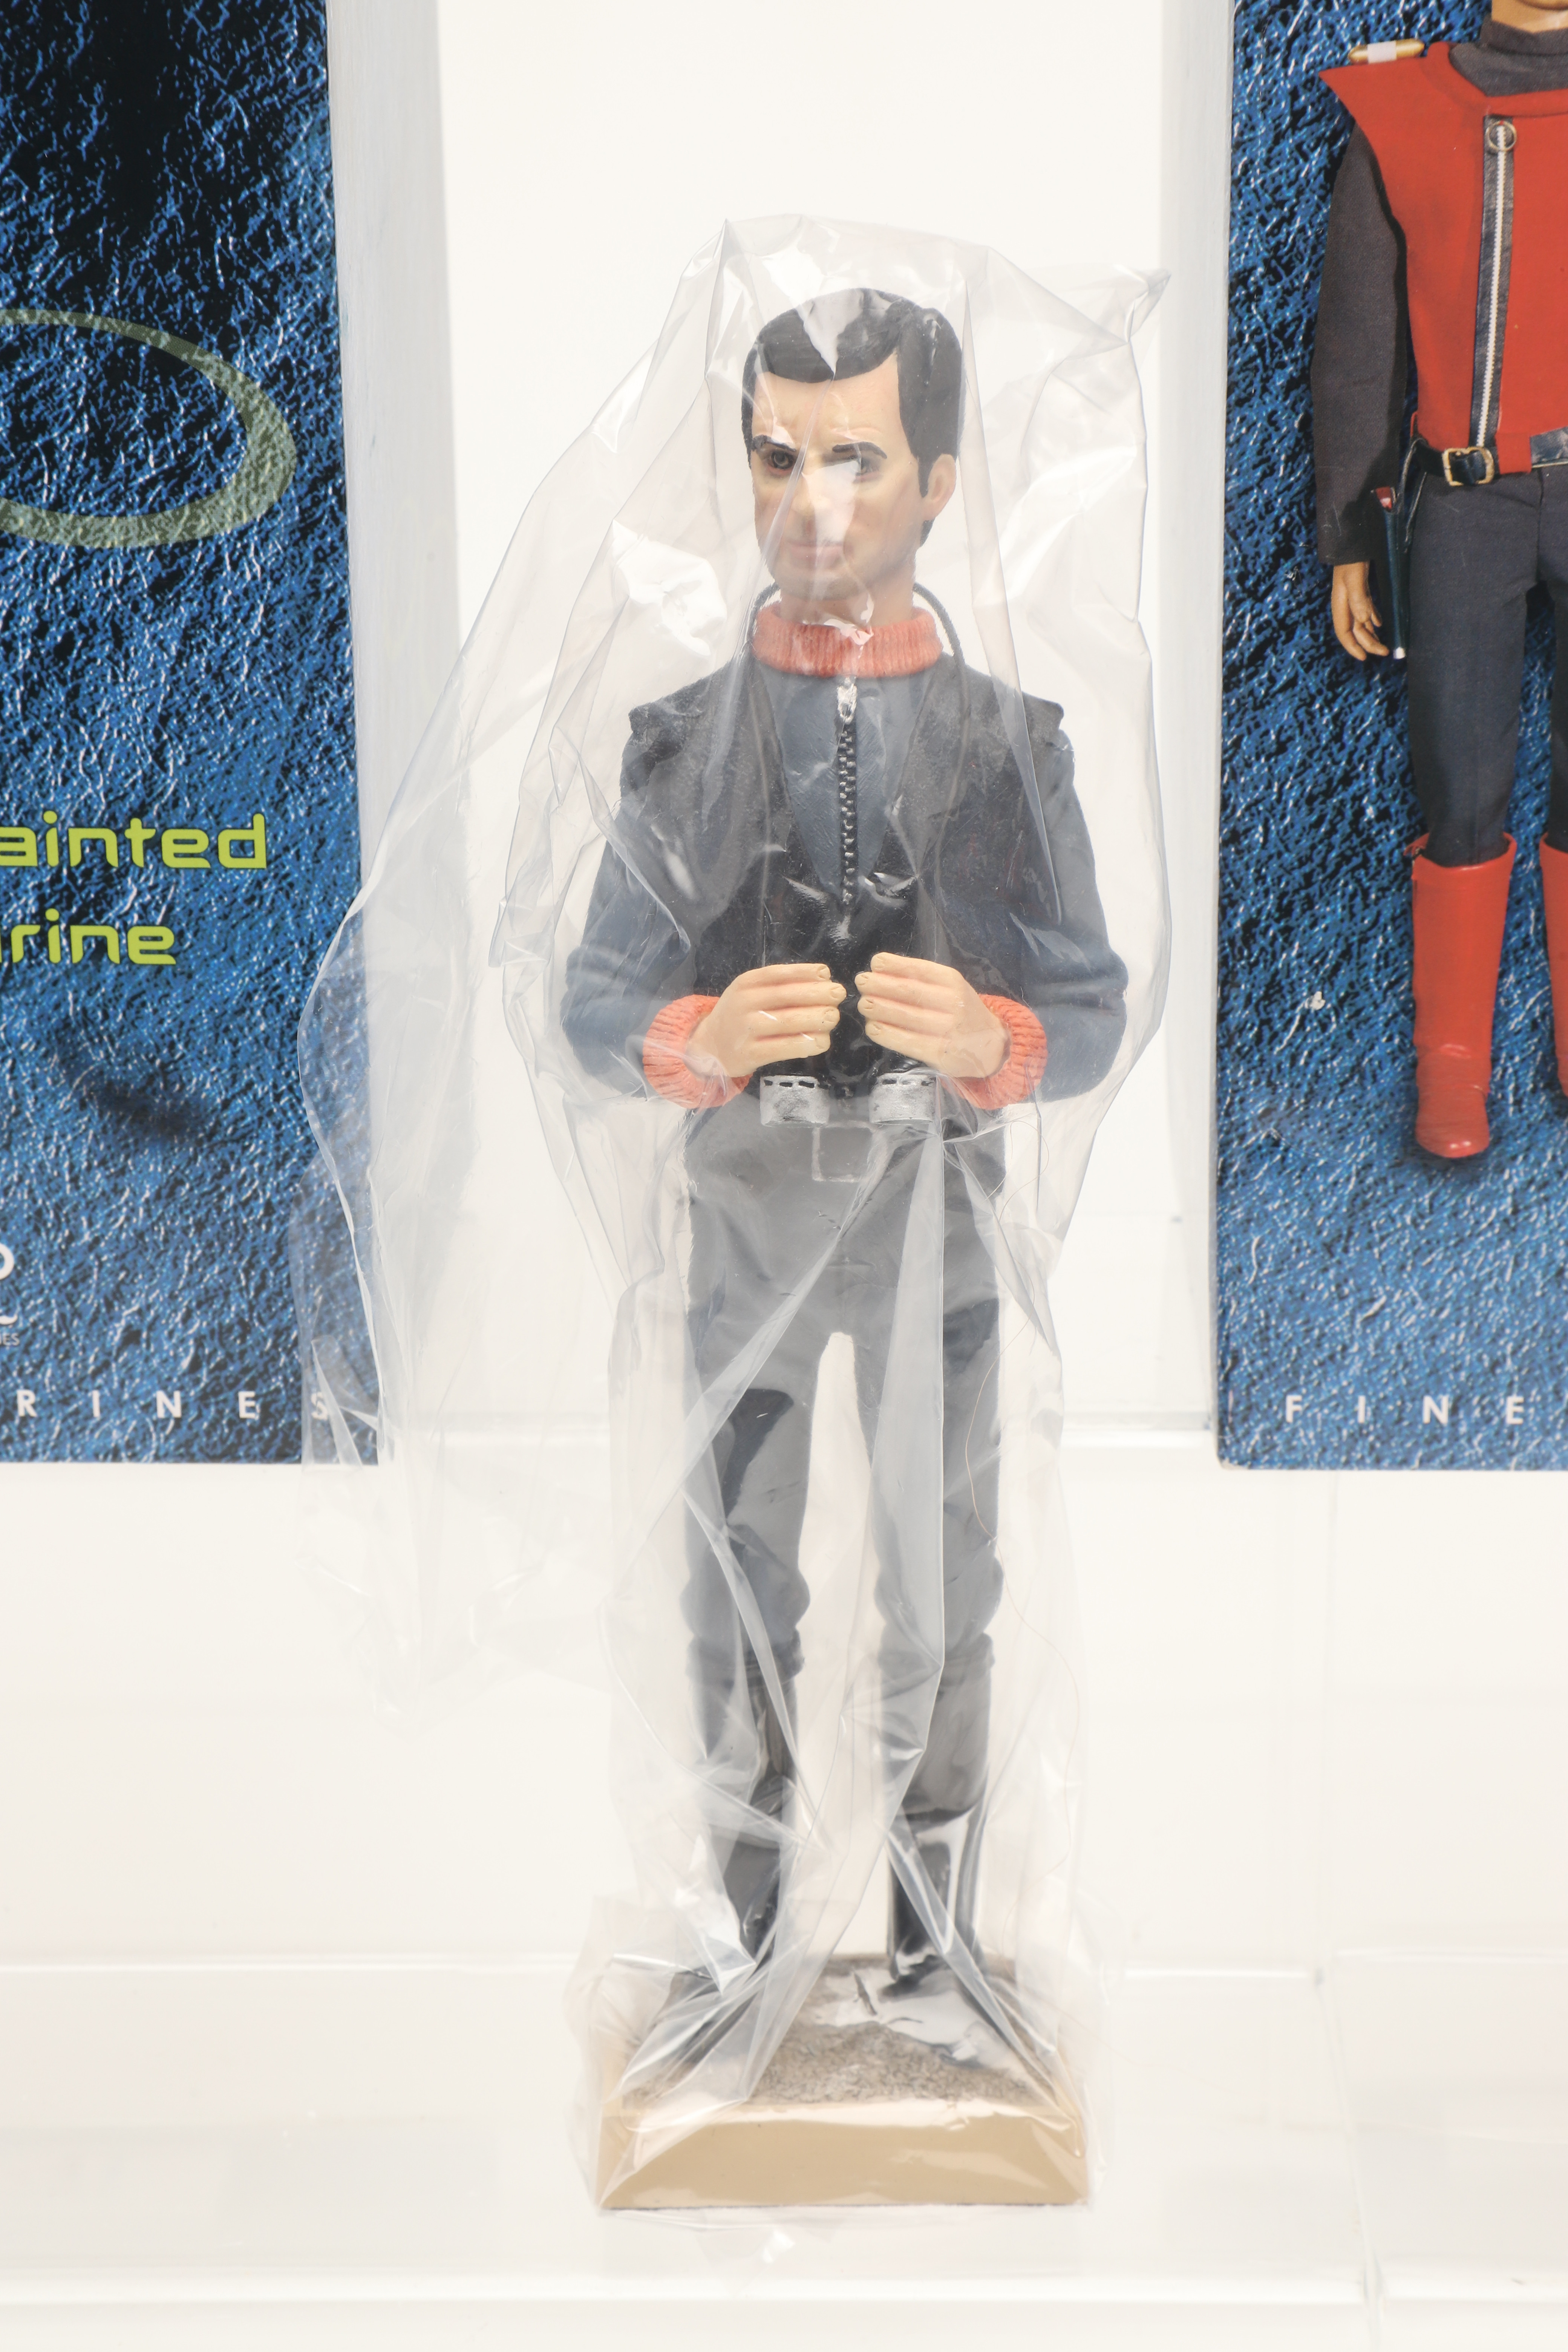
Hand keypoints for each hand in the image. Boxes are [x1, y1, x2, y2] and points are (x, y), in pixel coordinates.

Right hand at [687, 964, 843, 1080]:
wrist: (709, 1046)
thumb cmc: (739, 1015)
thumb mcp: (750, 992)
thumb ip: (778, 985)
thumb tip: (820, 978)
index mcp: (746, 984)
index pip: (778, 974)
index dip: (804, 973)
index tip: (826, 974)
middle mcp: (744, 1004)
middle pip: (786, 996)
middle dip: (817, 994)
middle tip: (838, 995)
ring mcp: (746, 1030)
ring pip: (787, 1022)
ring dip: (815, 1019)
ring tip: (834, 1017)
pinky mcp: (750, 1054)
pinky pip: (782, 1048)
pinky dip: (805, 1044)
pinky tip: (822, 1042)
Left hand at [855, 952, 1006, 1079]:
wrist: (990, 1046)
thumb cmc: (962, 1012)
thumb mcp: (950, 988)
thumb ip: (922, 979)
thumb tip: (882, 969)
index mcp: (953, 982)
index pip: (919, 970)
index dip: (893, 966)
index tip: (875, 963)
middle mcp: (952, 1003)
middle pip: (908, 992)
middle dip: (879, 985)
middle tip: (861, 983)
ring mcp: (946, 1030)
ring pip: (904, 1016)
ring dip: (878, 1009)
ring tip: (863, 1004)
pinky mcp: (939, 1053)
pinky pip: (906, 1041)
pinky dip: (885, 1033)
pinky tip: (873, 1028)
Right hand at [1331, 561, 1388, 660]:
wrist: (1354, 537)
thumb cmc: (1353, 556)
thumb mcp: (1356, 576)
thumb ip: (1359, 598)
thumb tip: (1365, 621)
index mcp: (1341, 602)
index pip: (1344, 631)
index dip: (1353, 647)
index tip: (1365, 657)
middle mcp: (1345, 602)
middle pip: (1355, 630)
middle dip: (1368, 643)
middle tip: (1385, 652)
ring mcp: (1353, 596)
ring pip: (1361, 622)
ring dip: (1371, 634)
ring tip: (1383, 645)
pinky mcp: (1361, 589)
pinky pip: (1366, 609)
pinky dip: (1373, 619)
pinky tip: (1380, 624)